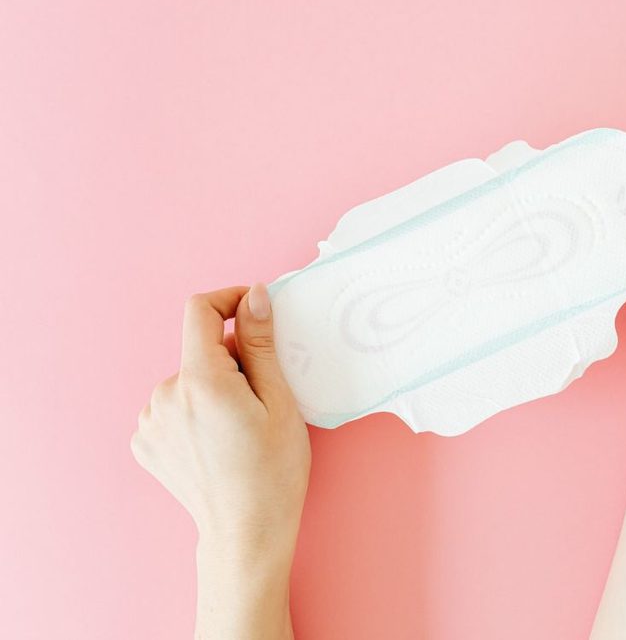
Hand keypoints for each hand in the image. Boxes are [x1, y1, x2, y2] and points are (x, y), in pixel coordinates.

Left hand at [131, 284, 308, 638]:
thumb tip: (253, 296)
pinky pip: (171, 407)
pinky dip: (193, 413)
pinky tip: (215, 442)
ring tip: (237, 428)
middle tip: (260, 398)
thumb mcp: (279, 402)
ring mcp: (149, 421)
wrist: (246, 532)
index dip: (228, 300)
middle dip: (230, 361)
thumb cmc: (273, 471)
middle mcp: (164, 396)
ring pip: (186, 380)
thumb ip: (260, 344)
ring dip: (211, 388)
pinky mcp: (144, 442)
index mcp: (201, 381)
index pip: (200, 310)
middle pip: (198, 352)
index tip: (252, 310)